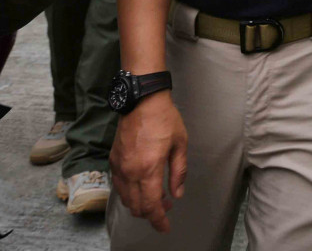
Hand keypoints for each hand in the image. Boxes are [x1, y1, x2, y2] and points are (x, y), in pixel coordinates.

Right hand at [110, 91, 186, 232]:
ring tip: (157, 197)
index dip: (158, 220)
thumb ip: (179, 172)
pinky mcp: (113, 161)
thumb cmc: (165, 120)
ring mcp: (119, 167)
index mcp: (149, 169)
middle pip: (136, 207)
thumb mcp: (180, 144)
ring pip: (126, 199)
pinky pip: (119, 186)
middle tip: (166, 207)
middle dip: (151, 213)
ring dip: (140, 204)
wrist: (141, 100)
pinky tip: (142, 186)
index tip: (165, 228)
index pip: (151, 205)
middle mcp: (130, 172)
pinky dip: (130, 193)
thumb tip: (177, 194)